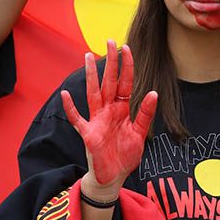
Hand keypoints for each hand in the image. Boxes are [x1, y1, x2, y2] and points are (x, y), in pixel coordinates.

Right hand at [61, 40, 157, 199]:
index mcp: (122, 110)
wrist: (113, 178)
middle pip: (108, 82)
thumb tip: (154, 92)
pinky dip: (71, 108)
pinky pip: (77, 119)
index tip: (127, 48)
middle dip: (110, 63)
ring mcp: (96, 121)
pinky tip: (66, 95)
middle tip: (109, 41)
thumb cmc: (125, 155)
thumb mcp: (140, 134)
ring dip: (91, 76)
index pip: (125, 83)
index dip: (126, 67)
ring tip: (89, 56)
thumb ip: (145, 114)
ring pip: (93, 93)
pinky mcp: (88, 134)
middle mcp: (108, 111)